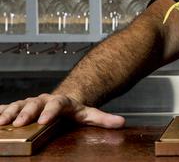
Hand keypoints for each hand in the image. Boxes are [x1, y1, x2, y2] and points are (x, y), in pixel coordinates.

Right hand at [0, 93, 124, 128]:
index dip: (50, 111)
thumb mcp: (89, 114)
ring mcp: (30, 103)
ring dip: (9, 113)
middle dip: (26, 113)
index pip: (56, 104)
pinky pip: (7, 107)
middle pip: (34, 104)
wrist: (63, 101)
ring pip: (18, 105)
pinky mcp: (20, 107)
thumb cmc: (74, 110)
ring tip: (1, 123)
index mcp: (61, 102)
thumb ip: (103, 119)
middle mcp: (43, 100)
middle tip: (18, 124)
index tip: (44, 121)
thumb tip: (121, 123)